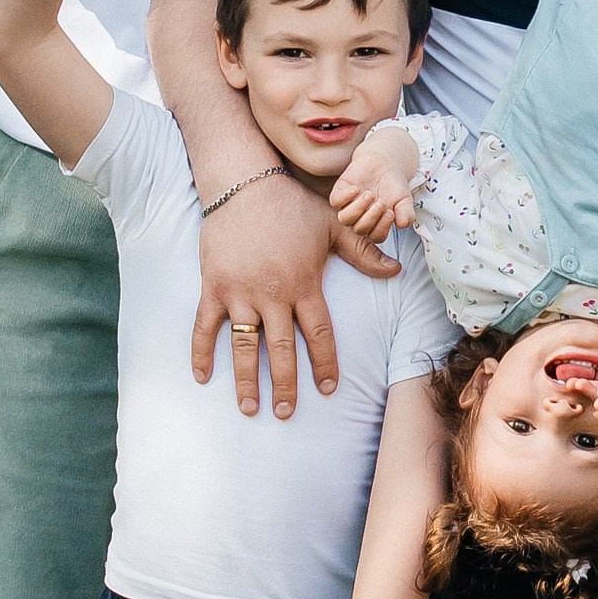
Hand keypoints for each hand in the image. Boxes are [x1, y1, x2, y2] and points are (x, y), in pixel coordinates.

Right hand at [194, 172, 398, 418]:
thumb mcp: (333, 226)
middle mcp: (273, 295)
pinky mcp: (214, 287)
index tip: (328, 388)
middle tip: (286, 413)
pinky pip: (205, 326)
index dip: (325, 364)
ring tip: (250, 408)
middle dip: (285, 385)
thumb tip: (395, 270)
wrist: (244, 185)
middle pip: (282, 350)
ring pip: (245, 346)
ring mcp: (240, 293)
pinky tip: (203, 377)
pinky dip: (201, 353)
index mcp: (304, 285)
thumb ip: (363, 253)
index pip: (319, 334)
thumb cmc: (291, 207)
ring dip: (247, 380)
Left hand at [329, 126, 417, 243]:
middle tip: (381, 202)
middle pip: (360, 229)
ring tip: (369, 195)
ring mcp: (348, 207)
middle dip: (372, 216)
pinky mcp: (338, 194)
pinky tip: (357, 188)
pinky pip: (335, 202)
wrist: (383, 163)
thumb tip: (402, 224)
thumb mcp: (405, 199)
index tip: (391, 212)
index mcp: (375, 225)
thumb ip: (406, 213)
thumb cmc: (392, 185)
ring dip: (357, 209)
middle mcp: (360, 219)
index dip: (382, 227)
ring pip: (345, 219)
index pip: (376, 236)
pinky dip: (346, 197)